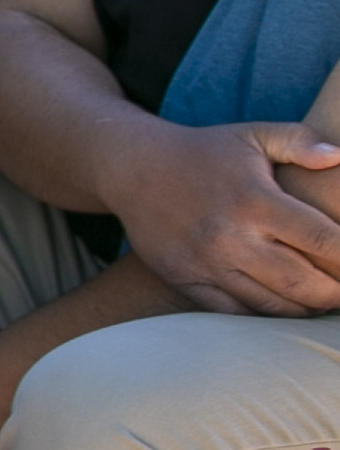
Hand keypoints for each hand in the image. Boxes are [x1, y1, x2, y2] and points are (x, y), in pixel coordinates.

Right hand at [111, 120, 339, 314]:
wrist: (131, 167)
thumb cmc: (204, 151)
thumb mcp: (253, 134)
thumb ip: (300, 140)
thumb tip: (337, 157)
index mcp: (256, 200)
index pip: (325, 241)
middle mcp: (232, 237)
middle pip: (304, 283)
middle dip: (336, 293)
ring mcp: (206, 263)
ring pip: (272, 305)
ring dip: (306, 308)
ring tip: (321, 299)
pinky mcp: (185, 279)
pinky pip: (234, 313)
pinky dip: (264, 316)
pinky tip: (281, 305)